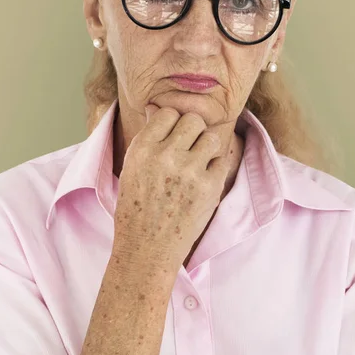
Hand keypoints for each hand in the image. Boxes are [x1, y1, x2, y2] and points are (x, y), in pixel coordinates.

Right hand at [112, 104, 230, 271]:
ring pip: (212, 137)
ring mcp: (190, 171)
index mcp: (143, 148)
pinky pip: (222, 161)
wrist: (147, 246)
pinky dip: (214, 169)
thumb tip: (157, 108)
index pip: (168, 113)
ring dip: (206, 147)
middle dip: (193, 131)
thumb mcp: (133, 167)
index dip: (172, 123)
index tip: (172, 137)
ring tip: (197, 163)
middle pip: (193, 120)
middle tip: (188, 148)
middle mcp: (166, 156)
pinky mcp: (210, 187)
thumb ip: (149, 136)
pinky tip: (202, 180)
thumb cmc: (137, 205)